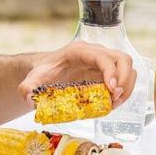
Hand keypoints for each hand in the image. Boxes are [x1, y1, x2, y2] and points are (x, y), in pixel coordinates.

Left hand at [19, 43, 135, 106]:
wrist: (48, 70)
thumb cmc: (44, 72)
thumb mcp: (33, 80)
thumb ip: (27, 88)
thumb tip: (29, 98)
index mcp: (79, 51)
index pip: (103, 56)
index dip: (111, 72)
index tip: (111, 89)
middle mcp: (96, 53)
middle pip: (122, 58)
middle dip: (124, 79)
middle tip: (116, 98)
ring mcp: (104, 62)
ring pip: (128, 67)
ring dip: (128, 86)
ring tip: (115, 103)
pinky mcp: (108, 72)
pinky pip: (125, 77)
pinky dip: (125, 91)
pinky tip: (113, 103)